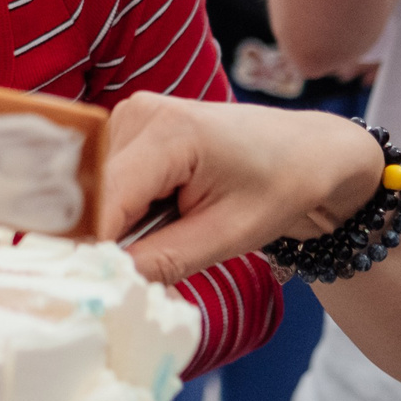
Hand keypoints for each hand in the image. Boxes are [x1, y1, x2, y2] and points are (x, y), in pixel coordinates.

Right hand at [95, 96, 383, 287]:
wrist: (307, 151)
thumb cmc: (280, 186)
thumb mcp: (229, 235)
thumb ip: (163, 260)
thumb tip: (109, 284)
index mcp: (167, 132)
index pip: (104, 199)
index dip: (95, 246)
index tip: (98, 288)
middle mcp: (137, 113)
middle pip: (92, 193)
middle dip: (105, 238)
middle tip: (135, 274)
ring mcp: (129, 116)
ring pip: (93, 189)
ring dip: (115, 223)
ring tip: (161, 235)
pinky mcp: (128, 128)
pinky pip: (105, 180)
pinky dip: (122, 209)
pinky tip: (156, 216)